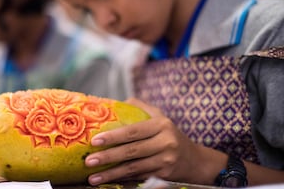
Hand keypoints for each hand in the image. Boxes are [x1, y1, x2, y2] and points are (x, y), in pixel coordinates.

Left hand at [85, 98, 205, 184]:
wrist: (194, 160)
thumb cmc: (169, 135)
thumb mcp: (159, 117)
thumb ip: (139, 107)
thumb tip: (113, 103)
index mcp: (162, 125)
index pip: (133, 131)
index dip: (113, 136)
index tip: (95, 140)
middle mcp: (166, 143)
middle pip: (132, 151)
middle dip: (108, 157)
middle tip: (88, 161)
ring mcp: (166, 161)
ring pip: (133, 168)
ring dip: (111, 174)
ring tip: (92, 177)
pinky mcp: (164, 176)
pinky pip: (139, 177)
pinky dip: (122, 180)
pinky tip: (108, 181)